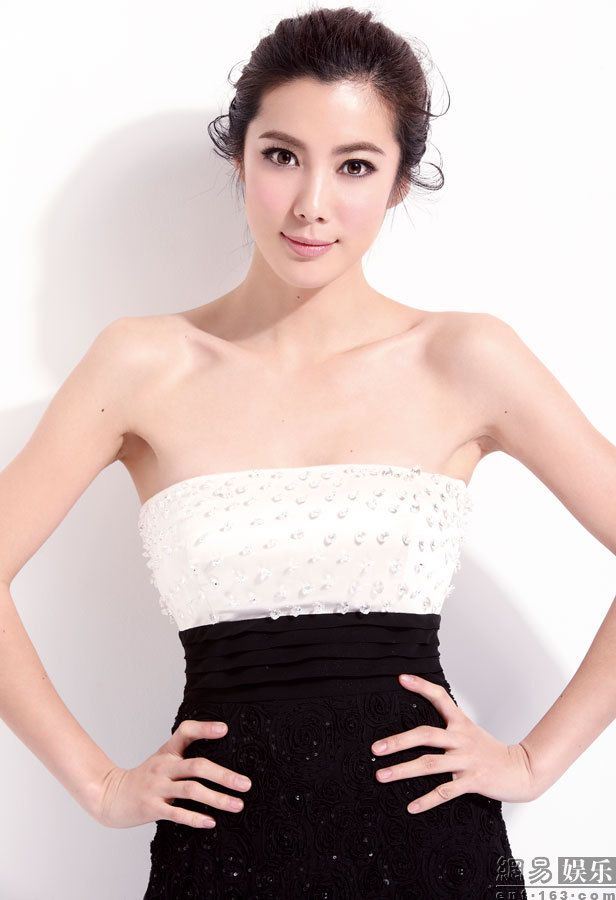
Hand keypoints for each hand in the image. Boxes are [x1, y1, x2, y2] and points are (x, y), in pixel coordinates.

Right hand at [90, 719, 251, 828]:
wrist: (109, 796)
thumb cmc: (145, 778)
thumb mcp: (162, 759)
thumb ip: (184, 754)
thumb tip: (219, 755)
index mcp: (167, 752)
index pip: (186, 732)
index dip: (205, 728)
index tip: (225, 729)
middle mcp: (163, 767)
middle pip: (197, 766)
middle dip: (224, 776)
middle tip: (245, 784)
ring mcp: (157, 788)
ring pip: (191, 791)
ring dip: (217, 798)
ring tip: (237, 805)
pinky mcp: (151, 808)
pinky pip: (177, 813)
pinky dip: (195, 818)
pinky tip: (211, 822)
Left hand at [371, 674, 539, 813]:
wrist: (522, 770)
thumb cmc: (491, 751)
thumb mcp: (470, 731)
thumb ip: (450, 725)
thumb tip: (422, 725)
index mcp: (461, 724)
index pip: (440, 698)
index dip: (421, 687)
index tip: (402, 679)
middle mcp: (461, 739)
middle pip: (426, 734)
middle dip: (398, 741)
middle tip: (376, 747)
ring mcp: (466, 760)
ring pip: (429, 764)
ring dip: (403, 770)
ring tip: (382, 776)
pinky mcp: (473, 781)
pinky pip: (445, 792)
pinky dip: (427, 800)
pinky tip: (411, 806)